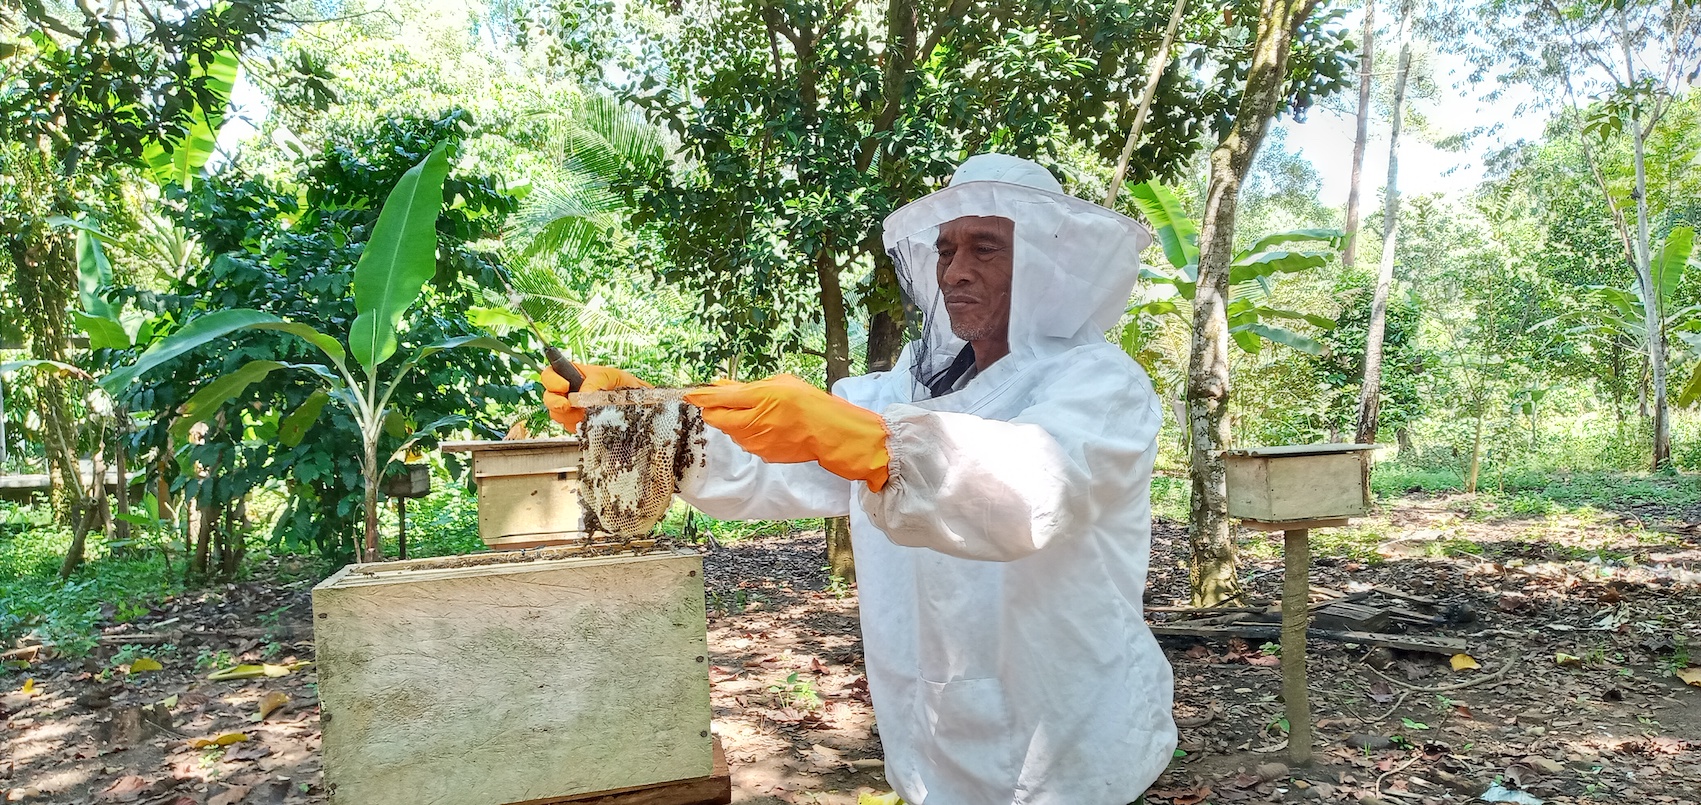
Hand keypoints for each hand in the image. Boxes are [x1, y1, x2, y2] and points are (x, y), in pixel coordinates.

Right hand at [541, 363, 651, 431]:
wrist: (639, 405)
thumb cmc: (624, 384)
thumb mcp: (612, 376)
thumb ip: (596, 382)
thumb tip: (583, 394)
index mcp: (573, 374)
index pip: (550, 374)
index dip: (552, 381)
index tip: (564, 386)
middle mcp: (569, 392)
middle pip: (548, 396)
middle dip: (555, 402)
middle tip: (568, 406)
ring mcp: (572, 409)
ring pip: (557, 414)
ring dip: (569, 415)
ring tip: (586, 413)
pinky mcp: (578, 424)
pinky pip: (569, 427)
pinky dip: (578, 426)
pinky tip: (590, 421)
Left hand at [684, 374, 889, 490]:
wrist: (830, 433)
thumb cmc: (808, 404)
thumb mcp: (778, 384)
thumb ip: (746, 387)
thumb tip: (720, 386)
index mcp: (755, 402)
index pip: (717, 401)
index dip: (701, 396)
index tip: (690, 394)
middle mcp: (750, 426)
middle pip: (718, 419)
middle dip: (718, 408)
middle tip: (730, 398)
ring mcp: (755, 444)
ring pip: (732, 431)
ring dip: (736, 421)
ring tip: (760, 410)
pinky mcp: (763, 455)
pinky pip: (747, 441)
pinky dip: (750, 432)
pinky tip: (769, 424)